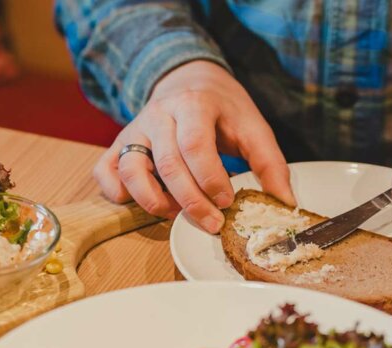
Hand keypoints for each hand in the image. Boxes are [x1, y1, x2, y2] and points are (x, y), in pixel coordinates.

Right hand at [93, 60, 294, 232]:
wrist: (188, 80)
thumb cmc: (223, 109)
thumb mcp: (252, 126)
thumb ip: (270, 162)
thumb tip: (286, 202)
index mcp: (193, 105)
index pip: (195, 145)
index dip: (210, 179)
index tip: (227, 201)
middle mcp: (158, 115)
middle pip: (167, 164)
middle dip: (190, 201)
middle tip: (212, 222)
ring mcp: (134, 129)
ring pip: (130, 168)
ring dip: (152, 200)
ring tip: (175, 214)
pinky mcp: (119, 144)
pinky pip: (105, 171)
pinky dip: (118, 192)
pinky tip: (141, 202)